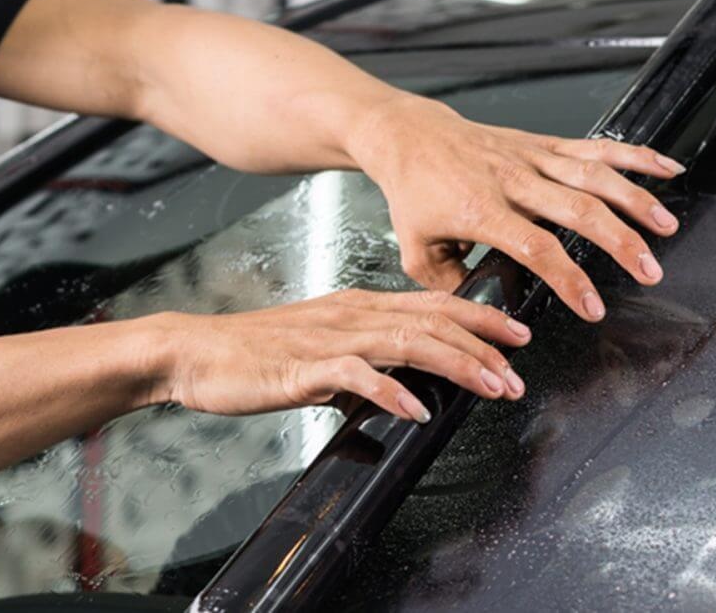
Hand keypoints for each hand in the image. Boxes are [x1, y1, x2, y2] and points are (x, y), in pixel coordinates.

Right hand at [149, 289, 531, 421]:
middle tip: (520, 370)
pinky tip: (417, 410)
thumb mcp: (325, 348)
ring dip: (457, 364)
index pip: (435, 305)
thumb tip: (406, 380)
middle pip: (434, 321)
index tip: (520, 333)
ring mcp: (331, 339)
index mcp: (360, 307)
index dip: (482, 317)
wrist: (195, 353)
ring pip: (408, 342)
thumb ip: (367, 358)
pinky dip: (392, 391)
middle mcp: (353, 315)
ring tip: (491, 385)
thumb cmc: (256, 353)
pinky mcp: (304, 366)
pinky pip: (357, 375)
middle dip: (484, 345)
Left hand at [356, 95, 684, 321]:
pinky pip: (595, 147)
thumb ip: (451, 286)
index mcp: (481, 210)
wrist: (410, 135)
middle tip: (650, 272)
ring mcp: (532, 157)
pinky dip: (635, 156)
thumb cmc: (415, 195)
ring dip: (635, 199)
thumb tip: (486, 316)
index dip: (569, 279)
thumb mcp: (416, 251)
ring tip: (666, 227)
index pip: (535, 247)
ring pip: (593, 175)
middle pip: (577, 209)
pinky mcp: (544, 143)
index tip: (594, 307)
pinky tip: (668, 168)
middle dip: (620, 242)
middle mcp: (512, 179)